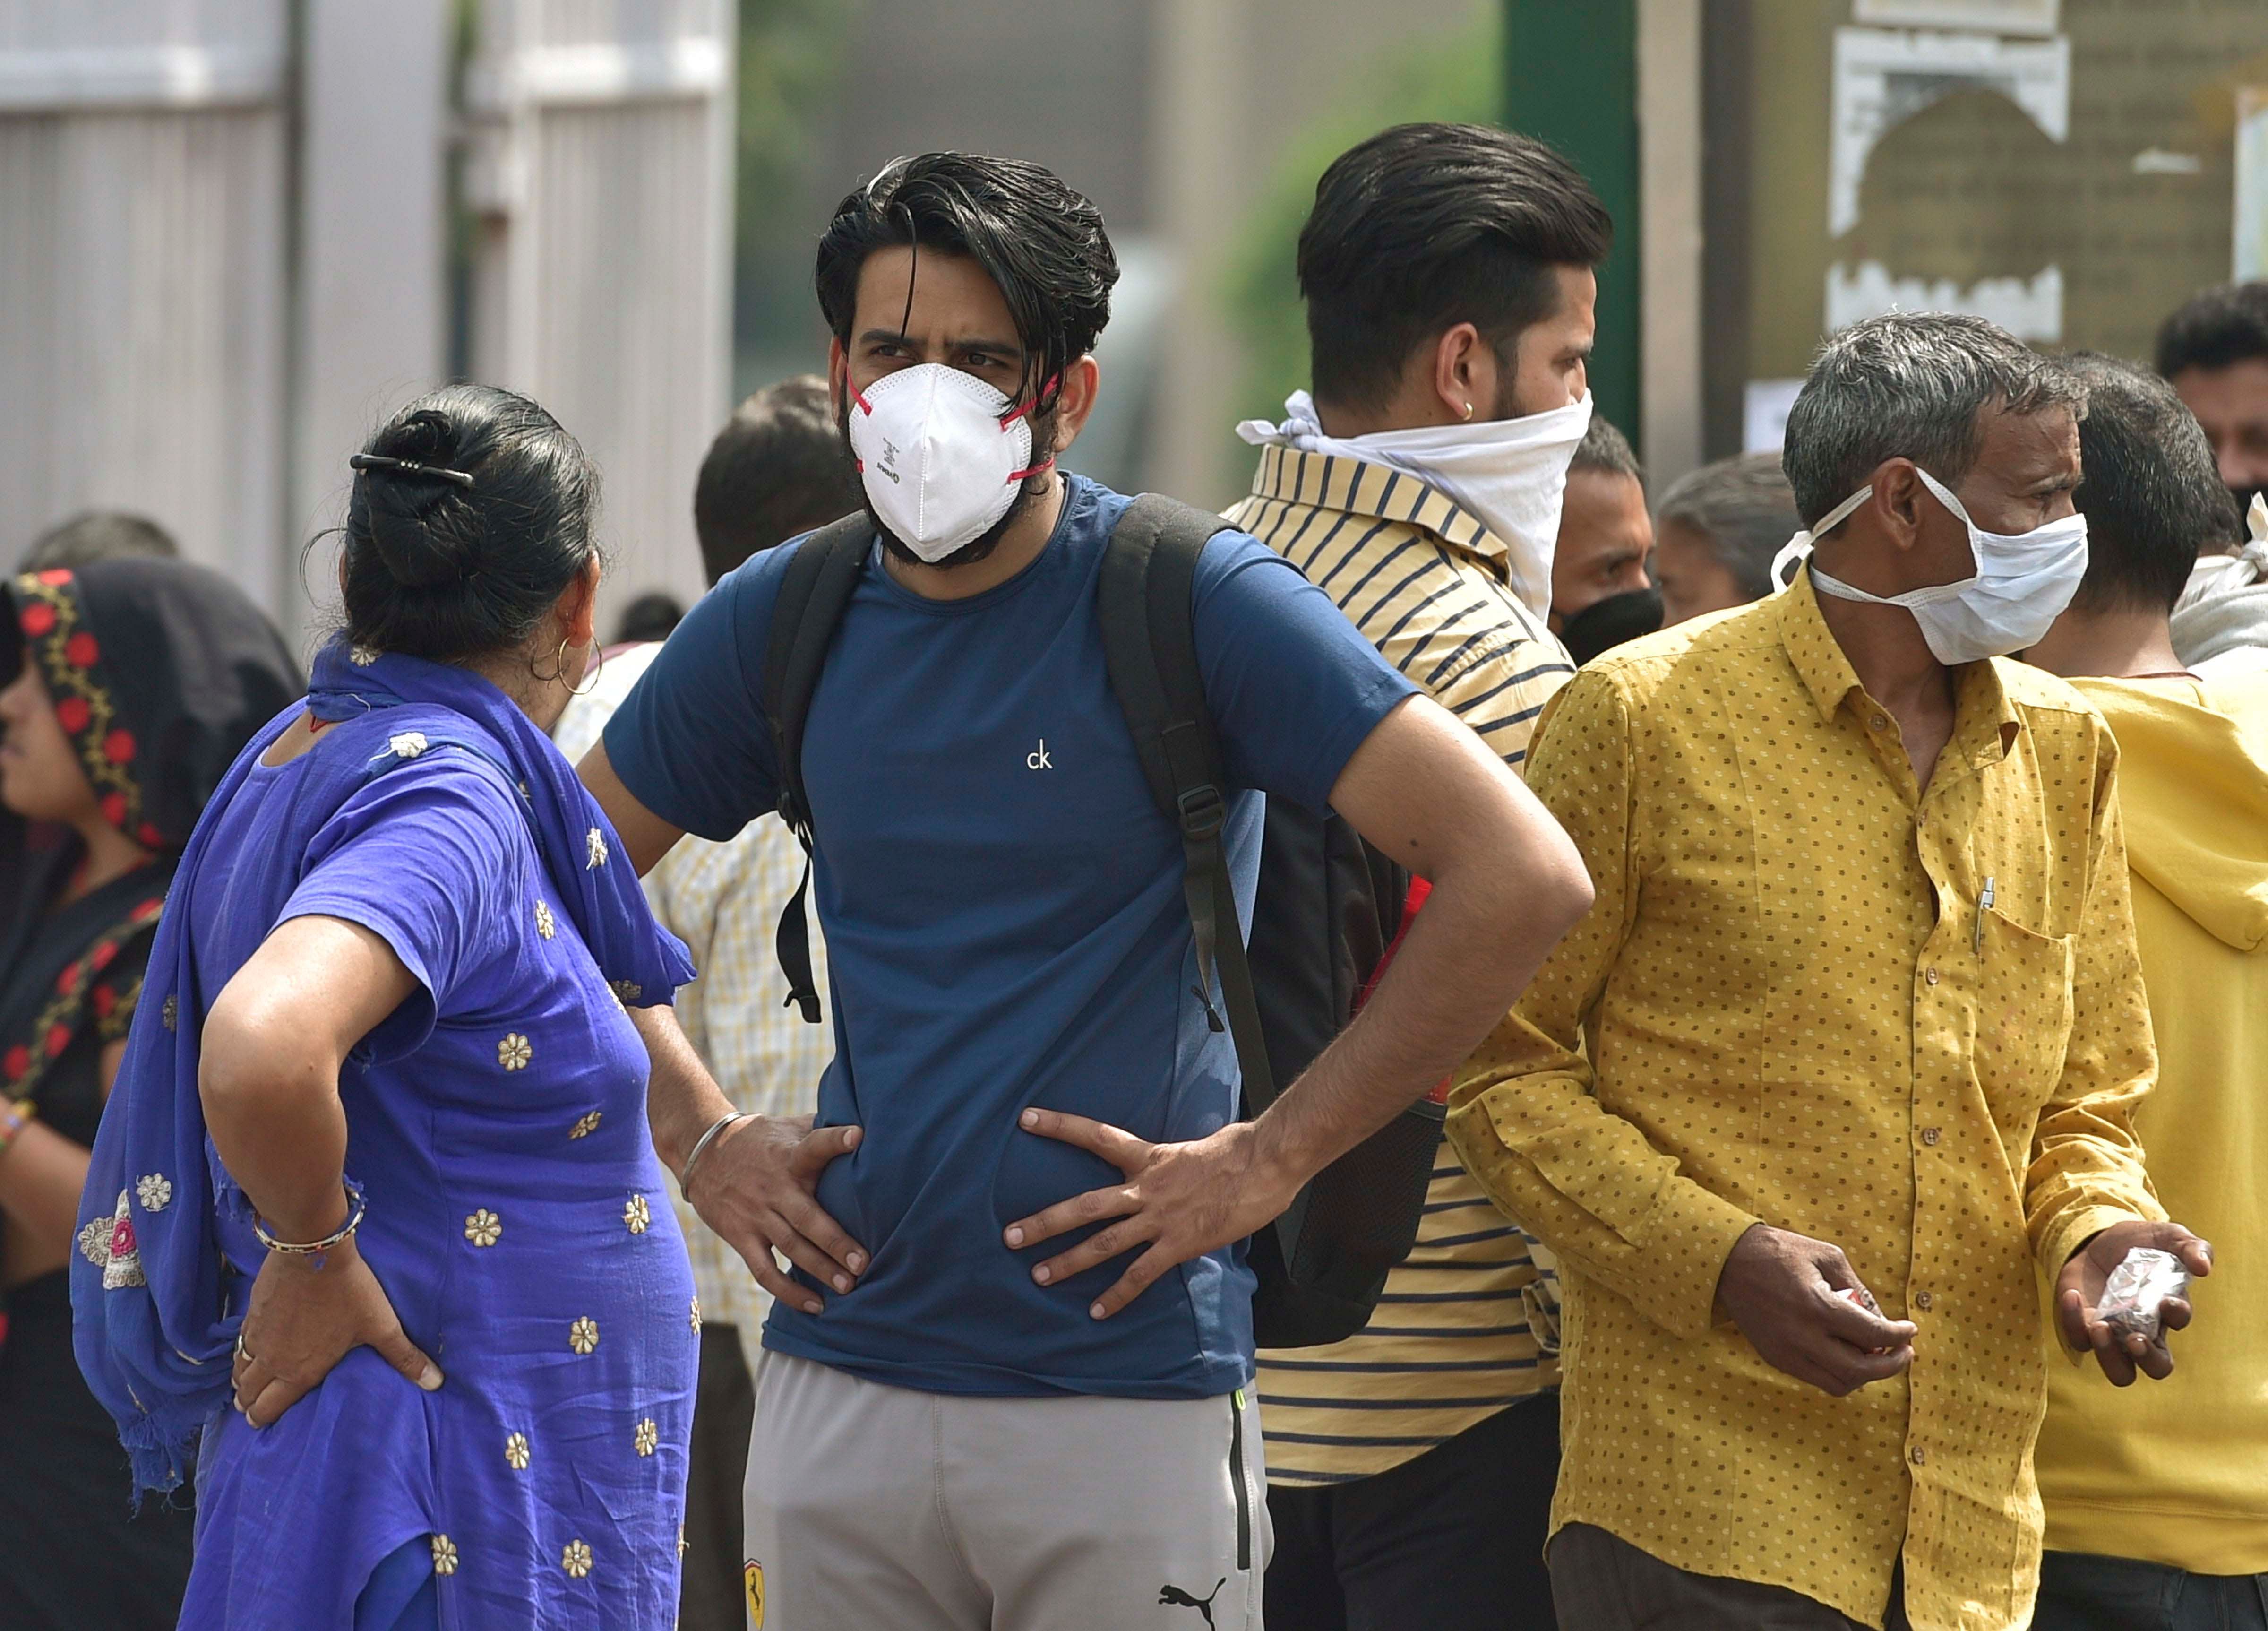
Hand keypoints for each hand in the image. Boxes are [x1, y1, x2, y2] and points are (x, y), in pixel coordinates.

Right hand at [231, 1238, 441, 1428]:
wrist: (314, 1250)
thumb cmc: (349, 1291)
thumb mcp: (381, 1326)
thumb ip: (404, 1358)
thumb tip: (436, 1384)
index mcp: (300, 1371)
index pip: (272, 1407)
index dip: (264, 1419)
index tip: (260, 1424)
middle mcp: (273, 1360)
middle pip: (250, 1394)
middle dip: (250, 1406)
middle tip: (251, 1412)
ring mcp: (258, 1336)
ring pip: (240, 1370)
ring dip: (242, 1383)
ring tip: (244, 1389)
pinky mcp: (252, 1314)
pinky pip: (239, 1344)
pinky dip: (240, 1355)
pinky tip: (245, 1352)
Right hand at [683, 1113, 865, 1314]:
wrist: (703, 1151)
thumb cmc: (761, 1139)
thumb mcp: (789, 1127)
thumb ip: (823, 1128)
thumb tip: (868, 1126)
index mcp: (790, 1155)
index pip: (814, 1145)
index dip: (835, 1141)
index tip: (857, 1136)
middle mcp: (774, 1187)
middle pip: (806, 1217)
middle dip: (834, 1241)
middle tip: (862, 1263)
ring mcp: (756, 1215)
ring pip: (790, 1247)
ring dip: (819, 1269)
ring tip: (847, 1288)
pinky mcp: (741, 1236)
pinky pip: (765, 1270)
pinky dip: (788, 1291)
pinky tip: (815, 1305)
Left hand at [1002, 1109, 1301, 1319]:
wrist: (1266, 1163)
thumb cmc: (1238, 1152)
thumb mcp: (1195, 1148)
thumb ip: (1173, 1163)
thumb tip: (1174, 1167)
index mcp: (1148, 1157)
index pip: (1095, 1136)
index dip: (1059, 1126)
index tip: (1026, 1119)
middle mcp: (1146, 1188)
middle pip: (1085, 1206)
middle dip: (1045, 1222)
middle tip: (1010, 1236)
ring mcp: (1160, 1219)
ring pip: (1104, 1243)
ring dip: (1069, 1261)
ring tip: (1040, 1277)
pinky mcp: (1179, 1244)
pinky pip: (1141, 1274)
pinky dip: (1118, 1295)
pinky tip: (1098, 1311)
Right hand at [1714, 1223, 1917, 1396]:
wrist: (1727, 1261)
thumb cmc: (1780, 1251)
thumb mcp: (1826, 1256)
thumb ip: (1858, 1288)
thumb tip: (1882, 1320)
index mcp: (1818, 1306)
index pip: (1873, 1335)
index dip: (1900, 1336)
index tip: (1910, 1330)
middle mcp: (1803, 1336)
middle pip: (1861, 1370)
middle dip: (1891, 1365)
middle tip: (1904, 1352)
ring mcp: (1787, 1352)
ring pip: (1839, 1384)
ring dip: (1865, 1374)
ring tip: (1874, 1354)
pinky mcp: (1776, 1358)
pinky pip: (1817, 1379)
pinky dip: (1839, 1373)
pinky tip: (1845, 1353)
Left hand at [2056, 1220, 2211, 1385]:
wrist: (2099, 1239)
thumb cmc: (2142, 1243)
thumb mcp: (2169, 1237)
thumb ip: (2191, 1247)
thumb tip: (2203, 1266)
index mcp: (2168, 1311)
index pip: (2179, 1325)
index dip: (2177, 1316)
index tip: (2166, 1300)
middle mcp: (2145, 1329)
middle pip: (2157, 1367)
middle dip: (2148, 1358)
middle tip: (2135, 1337)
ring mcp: (2114, 1332)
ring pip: (2120, 1371)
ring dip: (2110, 1356)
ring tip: (2100, 1327)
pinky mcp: (2084, 1324)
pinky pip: (2079, 1338)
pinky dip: (2073, 1321)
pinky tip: (2073, 1295)